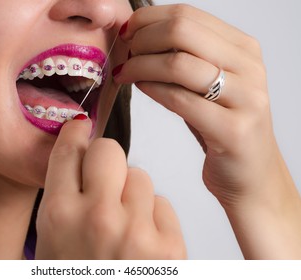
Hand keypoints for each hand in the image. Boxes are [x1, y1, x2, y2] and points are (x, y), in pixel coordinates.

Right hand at [35, 117, 185, 258]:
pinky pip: (162, 203)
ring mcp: (136, 233)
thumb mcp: (53, 241)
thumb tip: (80, 153)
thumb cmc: (78, 277)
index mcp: (59, 218)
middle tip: (105, 177)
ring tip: (124, 222)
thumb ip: (63, 197)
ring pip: (140, 176)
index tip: (80, 128)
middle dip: (106, 158)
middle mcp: (96, 219)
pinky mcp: (170, 246)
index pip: (69, 151)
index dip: (76, 133)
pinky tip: (142, 239)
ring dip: (132, 192)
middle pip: (109, 150)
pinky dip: (153, 215)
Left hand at [113, 4, 300, 258]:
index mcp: (243, 48)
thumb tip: (137, 37)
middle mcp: (249, 67)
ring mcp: (245, 98)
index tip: (126, 31)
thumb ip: (184, 59)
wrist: (250, 175)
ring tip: (123, 73)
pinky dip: (152, 89)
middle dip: (141, 39)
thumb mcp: (209, 85)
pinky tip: (139, 87)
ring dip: (140, 65)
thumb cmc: (223, 128)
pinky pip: (180, 99)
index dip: (148, 19)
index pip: (188, 14)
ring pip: (178, 64)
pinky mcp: (234, 130)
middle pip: (182, 31)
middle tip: (122, 53)